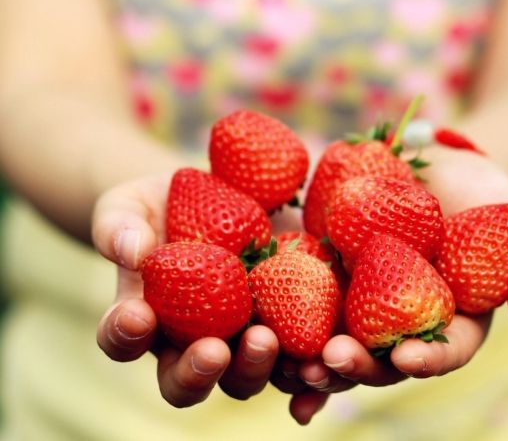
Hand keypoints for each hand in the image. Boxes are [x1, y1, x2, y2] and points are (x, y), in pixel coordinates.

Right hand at [92, 173, 300, 407]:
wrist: (220, 194)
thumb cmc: (163, 204)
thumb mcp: (131, 204)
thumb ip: (119, 226)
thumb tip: (131, 250)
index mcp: (145, 318)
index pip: (123, 339)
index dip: (125, 335)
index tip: (137, 315)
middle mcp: (192, 341)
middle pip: (188, 380)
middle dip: (199, 371)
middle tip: (214, 349)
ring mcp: (241, 337)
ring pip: (246, 375)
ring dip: (256, 367)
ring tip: (267, 340)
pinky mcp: (288, 323)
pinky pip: (299, 352)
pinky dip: (308, 361)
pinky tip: (320, 350)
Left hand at [285, 147, 507, 421]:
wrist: (439, 164)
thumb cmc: (489, 197)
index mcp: (454, 323)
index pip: (445, 351)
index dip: (428, 359)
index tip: (409, 358)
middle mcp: (405, 324)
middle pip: (382, 359)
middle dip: (358, 367)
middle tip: (333, 361)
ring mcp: (364, 304)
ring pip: (339, 343)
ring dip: (314, 360)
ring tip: (293, 361)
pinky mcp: (330, 278)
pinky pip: (302, 306)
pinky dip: (283, 324)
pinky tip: (260, 334)